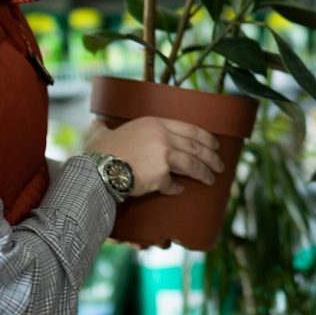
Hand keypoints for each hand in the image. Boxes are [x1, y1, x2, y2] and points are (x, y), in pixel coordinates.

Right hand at [82, 117, 223, 197]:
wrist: (96, 171)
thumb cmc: (97, 154)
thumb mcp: (101, 135)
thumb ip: (103, 129)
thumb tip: (97, 125)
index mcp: (154, 123)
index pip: (189, 128)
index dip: (206, 137)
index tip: (215, 144)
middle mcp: (162, 136)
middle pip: (196, 146)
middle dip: (212, 157)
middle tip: (220, 165)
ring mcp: (163, 155)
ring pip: (193, 164)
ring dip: (205, 173)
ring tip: (211, 180)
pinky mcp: (161, 175)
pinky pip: (173, 184)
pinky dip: (176, 189)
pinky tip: (179, 191)